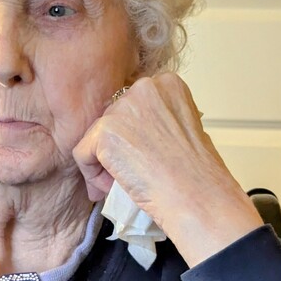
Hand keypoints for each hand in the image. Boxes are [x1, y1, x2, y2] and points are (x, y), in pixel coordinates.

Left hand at [72, 73, 261, 265]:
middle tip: (133, 173)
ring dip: (105, 163)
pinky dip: (92, 175)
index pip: (132, 105)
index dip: (134, 134)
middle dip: (118, 147)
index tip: (145, 157)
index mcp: (167, 84)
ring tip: (125, 183)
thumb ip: (157, 121)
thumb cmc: (198, 174)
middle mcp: (144, 88)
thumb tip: (131, 134)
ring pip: (95, 137)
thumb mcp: (184, 130)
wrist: (198, 197)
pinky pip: (82, 154)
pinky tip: (112, 188)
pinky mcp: (105, 131)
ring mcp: (123, 108)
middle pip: (112, 118)